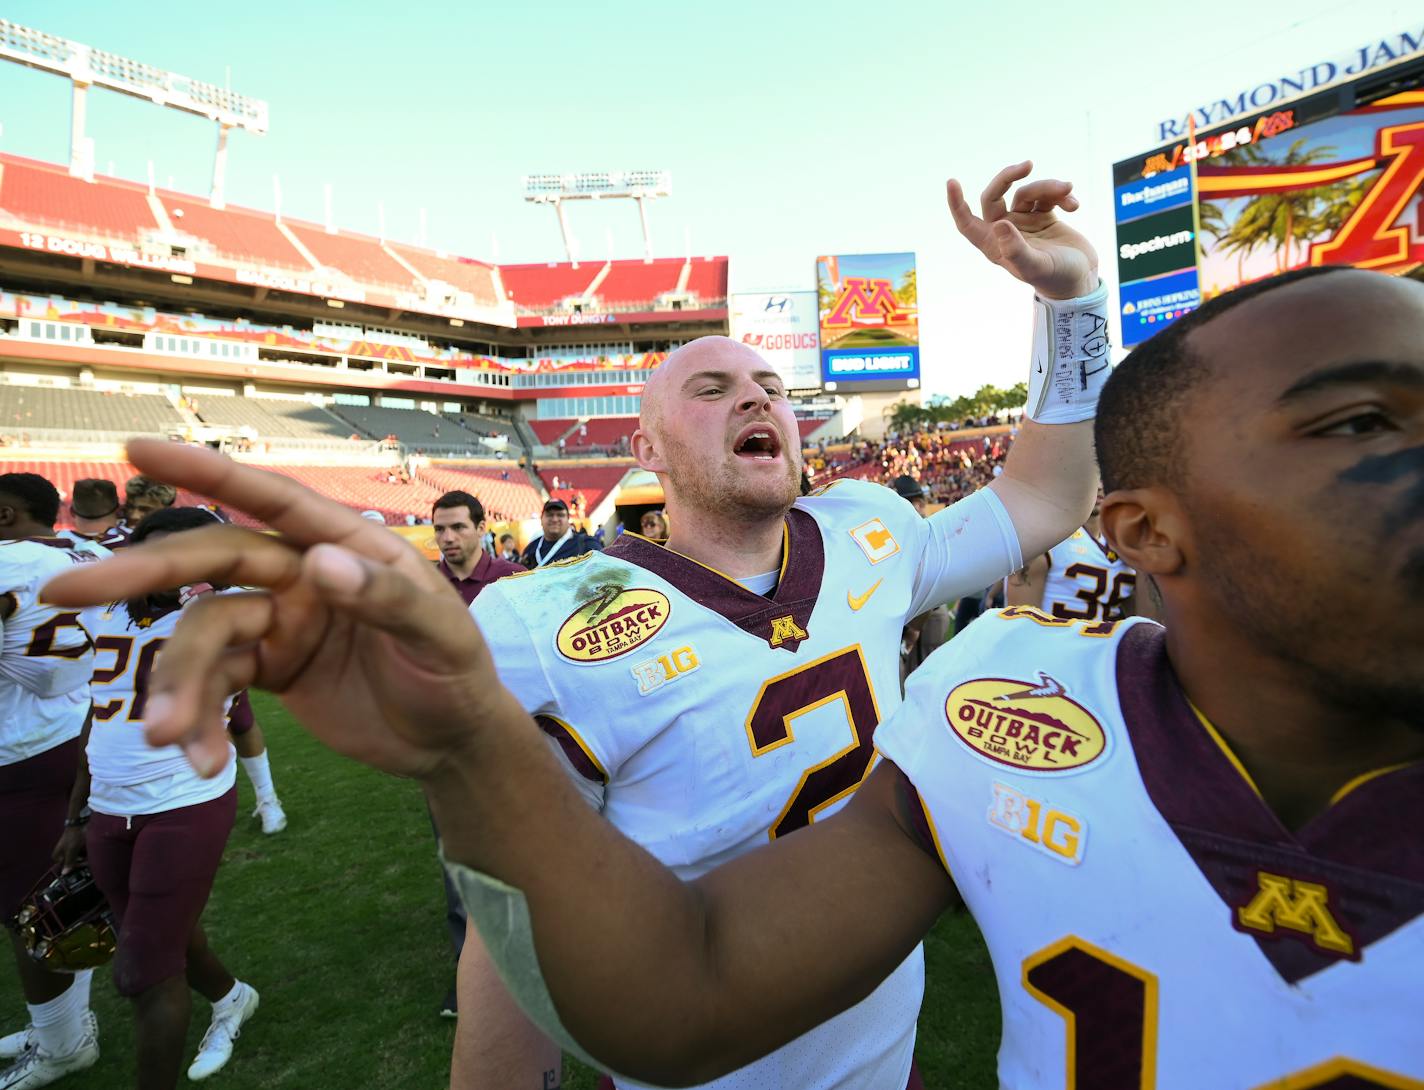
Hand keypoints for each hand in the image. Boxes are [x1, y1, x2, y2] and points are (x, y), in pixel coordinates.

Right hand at [43, 440, 504, 780]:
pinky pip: (213, 685)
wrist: (451, 742)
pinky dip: (198, 719)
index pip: (274, 501)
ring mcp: (281, 621)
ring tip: (169, 739)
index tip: (138, 450)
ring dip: (178, 686)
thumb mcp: (441, 637)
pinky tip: (200, 760)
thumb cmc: (457, 674)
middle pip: (210, 563)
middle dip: (140, 576)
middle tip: (64, 590)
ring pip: (202, 637)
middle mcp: (304, 575)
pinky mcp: (269, 670)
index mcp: (348, 547)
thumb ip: (388, 599)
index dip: (209, 473)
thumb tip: (318, 564)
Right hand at [53, 827, 85, 873]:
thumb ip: (68, 862)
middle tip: (88, 859)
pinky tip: (87, 849)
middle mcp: (61, 854)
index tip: (82, 864)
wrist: (78, 824)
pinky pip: (80, 853)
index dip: (75, 866)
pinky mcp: (74, 846)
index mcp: (57, 856)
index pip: (66, 867)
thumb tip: (64, 873)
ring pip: (77, 858)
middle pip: (72, 863)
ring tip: (87, 852)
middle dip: (81, 861)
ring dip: (83, 856)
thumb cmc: (73, 837)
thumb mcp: (71, 851)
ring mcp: (68, 850)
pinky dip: (84, 852)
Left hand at [947, 161, 1097, 299]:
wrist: (1081, 279)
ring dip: (1048, 187)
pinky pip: (1047, 196)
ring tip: (1068, 190)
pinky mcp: (1043, 216)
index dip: (957, 204)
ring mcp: (1023, 222)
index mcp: (994, 245)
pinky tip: (1074, 205)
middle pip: (995, 196)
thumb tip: (999, 225)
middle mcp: (1005, 231)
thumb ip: (1016, 249)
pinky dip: (1061, 195)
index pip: (967, 222)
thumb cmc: (1056, 278)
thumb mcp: (1036, 267)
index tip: (952, 182)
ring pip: (1027, 192)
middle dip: (1008, 178)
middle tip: (1027, 165)